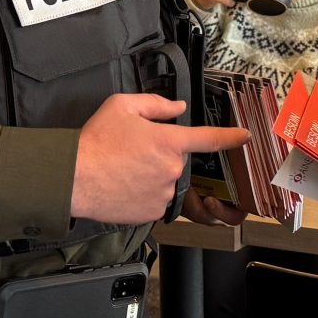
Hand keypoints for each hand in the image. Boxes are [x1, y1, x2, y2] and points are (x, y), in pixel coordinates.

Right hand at [71, 93, 250, 223]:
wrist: (72, 178)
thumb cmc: (95, 142)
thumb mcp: (122, 106)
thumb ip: (155, 105)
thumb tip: (177, 108)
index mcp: (170, 141)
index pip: (209, 138)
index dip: (230, 137)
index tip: (245, 136)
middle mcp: (172, 169)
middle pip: (176, 160)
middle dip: (159, 155)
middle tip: (131, 153)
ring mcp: (163, 193)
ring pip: (165, 181)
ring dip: (151, 176)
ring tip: (123, 170)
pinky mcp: (152, 213)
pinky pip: (155, 201)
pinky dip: (143, 194)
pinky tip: (123, 186)